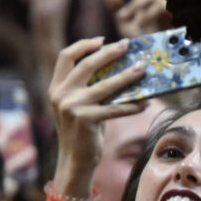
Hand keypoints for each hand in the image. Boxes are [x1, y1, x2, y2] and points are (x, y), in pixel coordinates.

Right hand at [45, 36, 145, 198]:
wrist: (74, 161)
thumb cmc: (82, 132)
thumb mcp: (79, 105)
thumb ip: (89, 87)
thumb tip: (119, 68)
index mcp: (56, 88)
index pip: (65, 57)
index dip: (83, 45)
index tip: (102, 40)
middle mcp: (60, 94)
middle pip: (86, 64)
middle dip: (109, 53)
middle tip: (127, 45)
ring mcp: (71, 107)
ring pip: (105, 85)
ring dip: (126, 76)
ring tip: (142, 70)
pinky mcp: (85, 119)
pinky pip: (114, 108)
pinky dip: (131, 106)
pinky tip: (144, 103)